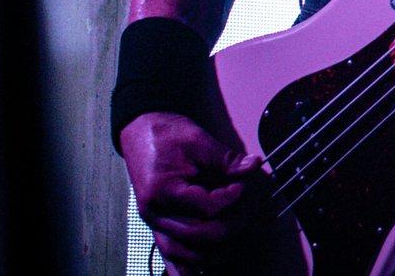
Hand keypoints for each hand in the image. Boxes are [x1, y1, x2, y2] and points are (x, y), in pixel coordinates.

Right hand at [120, 112, 268, 273]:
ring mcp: (155, 224)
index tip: (244, 185)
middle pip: (198, 236)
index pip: (205, 208)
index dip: (232, 199)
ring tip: (240, 232)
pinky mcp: (160, 228)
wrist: (142, 132)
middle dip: (232, 225)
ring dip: (218, 249)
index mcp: (162, 190)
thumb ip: (226, 159)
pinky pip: (172, 259)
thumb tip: (252, 167)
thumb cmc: (166, 135)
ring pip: (188, 254)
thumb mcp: (198, 140)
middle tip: (250, 209)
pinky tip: (202, 275)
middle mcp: (155, 213)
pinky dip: (188, 271)